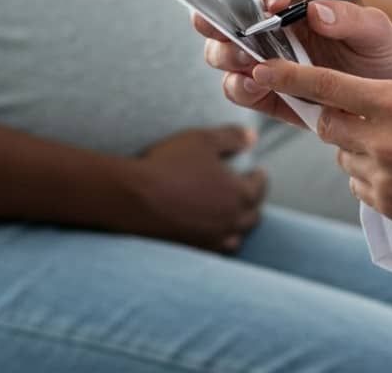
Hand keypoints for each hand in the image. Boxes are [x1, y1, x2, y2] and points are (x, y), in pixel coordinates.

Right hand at [116, 125, 266, 253]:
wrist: (132, 198)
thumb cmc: (169, 164)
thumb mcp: (203, 140)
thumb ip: (231, 137)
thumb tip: (252, 137)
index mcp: (238, 194)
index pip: (259, 188)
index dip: (259, 178)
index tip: (257, 172)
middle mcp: (230, 222)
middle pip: (252, 216)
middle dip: (252, 203)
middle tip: (248, 194)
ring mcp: (210, 241)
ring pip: (234, 238)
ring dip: (237, 227)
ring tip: (231, 218)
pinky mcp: (191, 253)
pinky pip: (212, 252)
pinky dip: (216, 242)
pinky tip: (208, 234)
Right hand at [198, 0, 391, 128]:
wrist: (383, 107)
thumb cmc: (382, 58)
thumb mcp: (378, 35)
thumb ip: (353, 19)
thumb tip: (317, 11)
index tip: (275, 3)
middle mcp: (281, 19)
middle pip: (236, 7)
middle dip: (224, 16)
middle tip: (234, 31)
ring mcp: (268, 54)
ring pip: (226, 47)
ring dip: (228, 53)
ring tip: (249, 61)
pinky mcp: (264, 88)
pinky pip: (238, 86)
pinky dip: (240, 86)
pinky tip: (256, 86)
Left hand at [252, 59, 391, 236]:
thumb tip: (361, 99)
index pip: (327, 88)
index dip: (288, 79)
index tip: (260, 71)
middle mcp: (381, 142)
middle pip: (327, 125)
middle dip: (332, 117)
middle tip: (355, 115)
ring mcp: (381, 177)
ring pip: (343, 157)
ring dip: (358, 149)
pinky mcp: (387, 205)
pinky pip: (359, 184)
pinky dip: (372, 175)